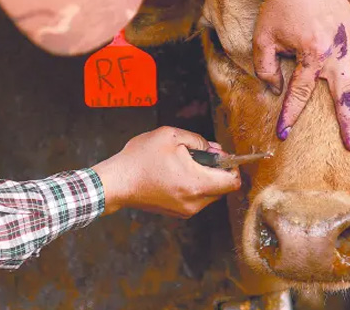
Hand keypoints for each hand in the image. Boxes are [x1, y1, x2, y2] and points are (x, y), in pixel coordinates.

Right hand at [92, 127, 240, 217]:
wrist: (116, 182)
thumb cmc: (140, 158)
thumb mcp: (170, 136)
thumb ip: (198, 141)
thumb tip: (215, 150)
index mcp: (196, 183)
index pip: (233, 182)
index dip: (232, 166)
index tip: (222, 155)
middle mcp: (195, 202)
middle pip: (223, 188)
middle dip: (217, 170)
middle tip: (199, 154)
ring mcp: (186, 210)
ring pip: (210, 194)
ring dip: (205, 178)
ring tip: (183, 163)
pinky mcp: (177, 213)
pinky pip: (196, 199)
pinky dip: (194, 186)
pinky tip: (176, 173)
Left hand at [253, 0, 349, 150]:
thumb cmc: (278, 7)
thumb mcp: (263, 39)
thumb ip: (267, 68)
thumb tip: (276, 90)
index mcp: (311, 54)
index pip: (301, 94)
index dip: (290, 115)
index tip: (283, 133)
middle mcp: (336, 50)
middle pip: (346, 95)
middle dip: (349, 122)